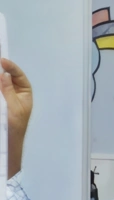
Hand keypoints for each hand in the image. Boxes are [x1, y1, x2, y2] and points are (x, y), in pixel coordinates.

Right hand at [1, 59, 32, 177]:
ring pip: (1, 82)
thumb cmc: (15, 125)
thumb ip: (8, 91)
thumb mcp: (14, 108)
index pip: (18, 76)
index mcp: (24, 92)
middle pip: (7, 76)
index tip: (2, 60)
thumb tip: (4, 75)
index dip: (11, 67)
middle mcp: (14, 91)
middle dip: (2, 69)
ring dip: (0, 78)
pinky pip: (0, 89)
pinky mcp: (0, 99)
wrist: (8, 139)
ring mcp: (5, 95)